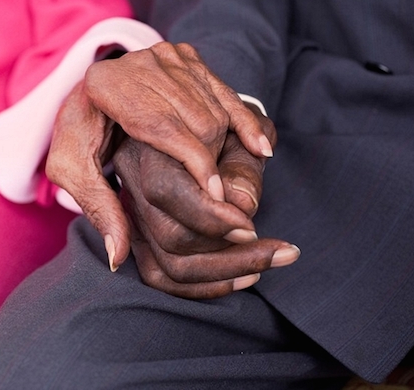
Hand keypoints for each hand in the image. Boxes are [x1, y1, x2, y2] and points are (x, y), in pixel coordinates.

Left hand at [46, 42, 273, 270]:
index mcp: (104, 85)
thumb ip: (99, 208)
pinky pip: (223, 90)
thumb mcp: (72, 171)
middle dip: (211, 160)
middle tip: (223, 202)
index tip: (215, 198)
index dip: (193, 163)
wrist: (86, 96)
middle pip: (193, 116)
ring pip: (211, 107)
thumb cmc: (79, 135)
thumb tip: (116, 257)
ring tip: (227, 187)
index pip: (160, 125)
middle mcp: (136, 62)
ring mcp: (163, 55)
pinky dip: (244, 120)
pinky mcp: (185, 56)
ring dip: (225, 147)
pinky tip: (261, 149)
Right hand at [113, 125, 298, 299]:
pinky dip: (207, 286)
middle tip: (281, 249)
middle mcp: (131, 187)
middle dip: (231, 253)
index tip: (252, 225)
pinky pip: (164, 279)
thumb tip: (243, 203)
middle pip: (169, 238)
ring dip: (227, 273)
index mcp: (148, 148)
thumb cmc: (226, 127)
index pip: (164, 190)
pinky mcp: (143, 242)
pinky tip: (246, 276)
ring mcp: (133, 219)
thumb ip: (241, 162)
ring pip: (168, 267)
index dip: (210, 214)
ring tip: (273, 260)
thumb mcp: (241, 129)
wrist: (207, 132)